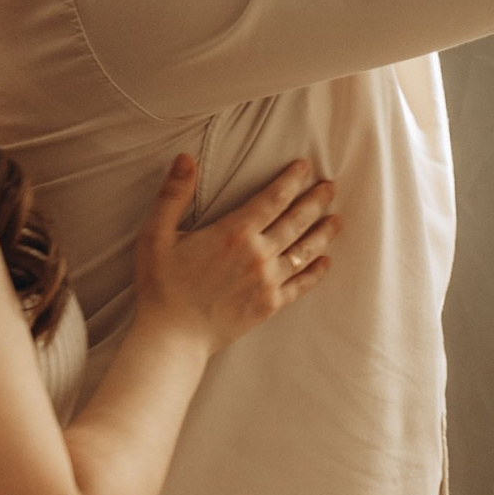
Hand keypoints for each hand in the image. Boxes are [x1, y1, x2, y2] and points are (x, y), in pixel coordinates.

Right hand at [132, 152, 338, 355]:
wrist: (172, 337)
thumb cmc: (160, 286)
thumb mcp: (156, 234)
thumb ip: (173, 194)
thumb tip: (185, 157)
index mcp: (234, 233)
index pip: (273, 198)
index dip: (292, 180)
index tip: (306, 167)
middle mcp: (258, 255)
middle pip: (296, 221)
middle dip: (316, 201)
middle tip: (331, 186)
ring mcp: (268, 282)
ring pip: (304, 251)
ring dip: (323, 233)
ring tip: (337, 219)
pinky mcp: (270, 305)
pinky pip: (301, 285)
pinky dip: (316, 272)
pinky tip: (326, 262)